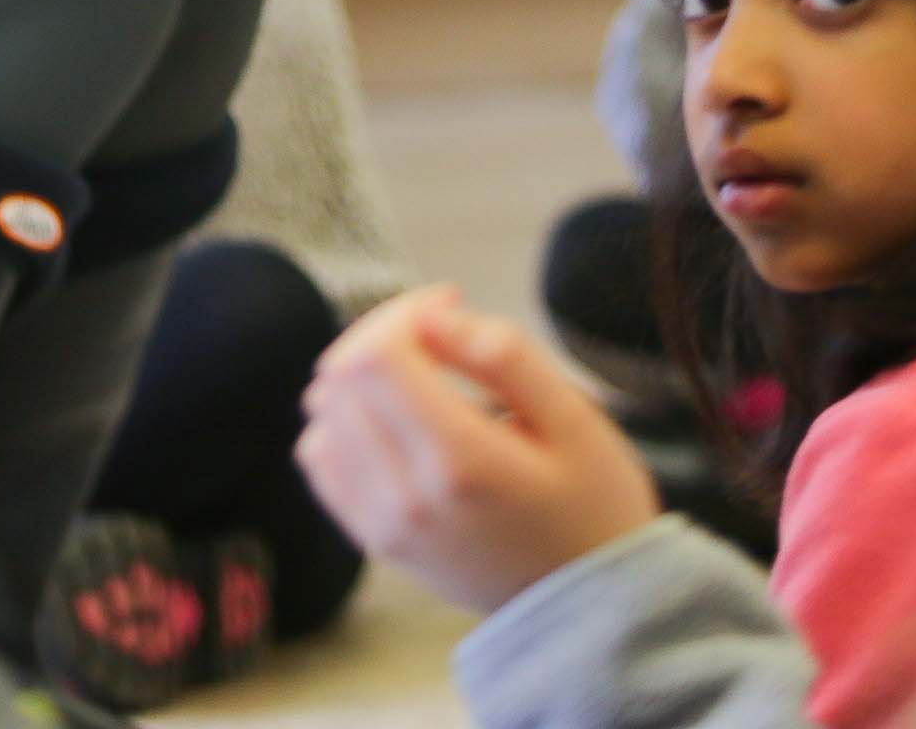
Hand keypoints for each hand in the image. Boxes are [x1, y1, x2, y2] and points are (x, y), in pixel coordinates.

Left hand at [294, 286, 658, 614]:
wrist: (589, 610)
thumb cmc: (594, 506)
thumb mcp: (576, 420)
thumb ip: (505, 356)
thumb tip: (435, 315)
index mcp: (458, 461)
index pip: (374, 356)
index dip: (403, 311)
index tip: (451, 305)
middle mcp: (405, 496)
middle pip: (341, 377)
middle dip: (383, 334)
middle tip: (439, 333)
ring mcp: (383, 524)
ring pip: (323, 415)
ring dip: (361, 377)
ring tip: (421, 376)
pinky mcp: (375, 541)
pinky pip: (321, 461)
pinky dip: (343, 424)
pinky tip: (394, 420)